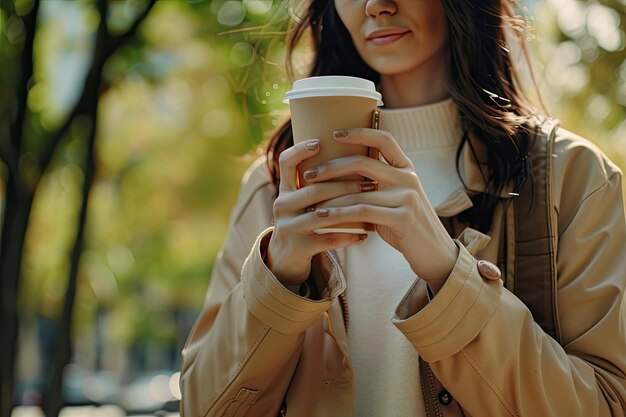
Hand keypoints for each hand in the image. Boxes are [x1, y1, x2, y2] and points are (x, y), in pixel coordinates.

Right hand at [266, 139, 369, 286]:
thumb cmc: (304, 222)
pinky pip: (327, 240)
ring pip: (321, 215)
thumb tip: (354, 152)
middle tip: (370, 181)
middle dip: (344, 184)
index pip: (286, 162)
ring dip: (349, 209)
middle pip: (313, 189)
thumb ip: (318, 182)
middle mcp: (282, 205)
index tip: (321, 142)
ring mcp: (288, 227)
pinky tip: (366, 234)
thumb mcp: (303, 201)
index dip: (301, 150)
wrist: (286, 259)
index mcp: (285, 189)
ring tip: (371, 204)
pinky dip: (348, 236)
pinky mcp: (298, 247)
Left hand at [304, 128, 458, 291]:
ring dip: (329, 196)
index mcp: (406, 168)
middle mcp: (408, 178)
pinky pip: (363, 212)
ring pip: (358, 191)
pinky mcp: (403, 218)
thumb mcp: (394, 199)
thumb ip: (376, 185)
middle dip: (331, 167)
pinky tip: (323, 217)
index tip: (334, 133)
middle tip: (308, 175)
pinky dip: (340, 214)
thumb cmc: (407, 226)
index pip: (384, 139)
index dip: (359, 132)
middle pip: (363, 162)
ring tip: (309, 201)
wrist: (435, 253)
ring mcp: (407, 197)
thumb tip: (340, 176)